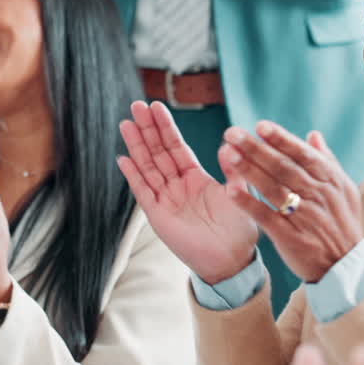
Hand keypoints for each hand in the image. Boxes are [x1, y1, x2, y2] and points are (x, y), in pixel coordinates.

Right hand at [116, 101, 258, 283]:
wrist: (232, 259)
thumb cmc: (239, 229)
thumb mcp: (240, 192)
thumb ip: (234, 169)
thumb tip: (228, 144)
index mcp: (196, 178)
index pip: (177, 146)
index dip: (166, 127)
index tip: (156, 106)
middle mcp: (178, 186)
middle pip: (158, 152)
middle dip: (147, 129)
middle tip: (136, 104)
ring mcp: (166, 200)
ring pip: (148, 167)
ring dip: (136, 146)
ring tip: (126, 123)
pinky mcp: (158, 216)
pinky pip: (143, 192)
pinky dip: (133, 176)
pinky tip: (123, 158)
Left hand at [219, 123, 361, 282]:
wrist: (345, 266)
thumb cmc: (343, 224)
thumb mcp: (344, 190)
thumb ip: (327, 161)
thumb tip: (313, 134)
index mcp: (330, 180)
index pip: (302, 154)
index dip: (281, 139)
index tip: (260, 125)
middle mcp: (317, 195)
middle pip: (283, 167)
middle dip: (256, 148)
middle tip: (232, 133)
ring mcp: (303, 216)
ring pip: (273, 188)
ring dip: (249, 170)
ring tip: (229, 154)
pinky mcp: (290, 237)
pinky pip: (266, 216)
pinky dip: (248, 203)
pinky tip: (230, 191)